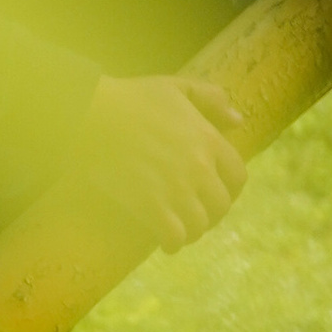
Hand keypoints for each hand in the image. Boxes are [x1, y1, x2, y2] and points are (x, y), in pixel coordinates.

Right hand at [75, 73, 248, 251]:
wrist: (93, 114)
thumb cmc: (132, 98)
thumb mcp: (176, 88)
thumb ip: (211, 99)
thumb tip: (238, 122)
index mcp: (208, 139)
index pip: (238, 176)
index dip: (230, 189)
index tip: (216, 193)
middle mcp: (199, 167)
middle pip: (221, 206)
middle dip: (210, 213)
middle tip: (194, 213)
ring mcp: (177, 189)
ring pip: (200, 226)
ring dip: (191, 230)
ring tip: (178, 227)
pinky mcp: (152, 207)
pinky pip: (176, 238)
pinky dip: (173, 243)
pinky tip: (165, 240)